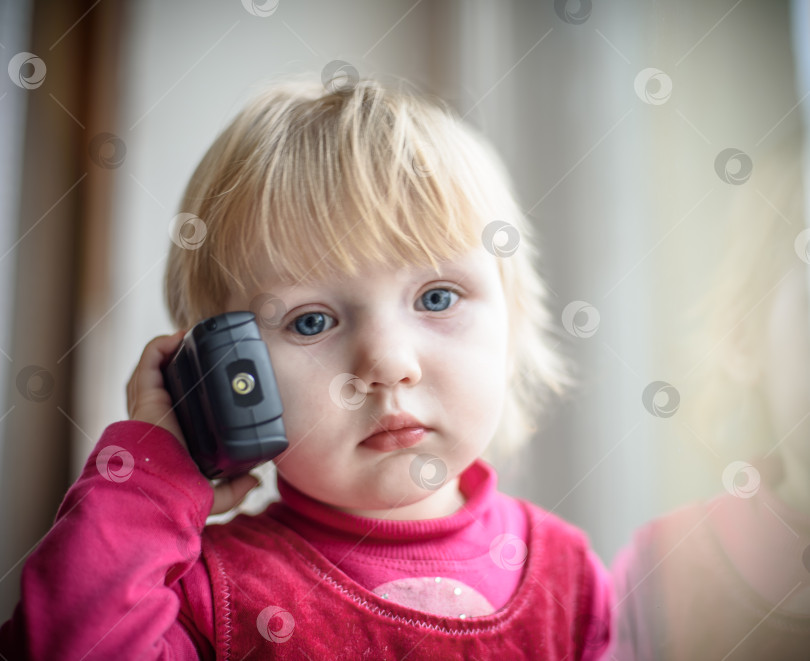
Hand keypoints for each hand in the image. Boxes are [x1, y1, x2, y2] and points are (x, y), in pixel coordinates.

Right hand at [126, 331, 258, 514]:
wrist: (160, 486)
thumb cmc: (177, 493)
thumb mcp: (215, 496)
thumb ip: (235, 489)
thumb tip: (256, 480)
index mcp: (174, 437)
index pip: (182, 407)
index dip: (197, 390)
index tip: (221, 378)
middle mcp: (160, 417)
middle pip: (168, 382)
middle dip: (186, 363)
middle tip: (209, 352)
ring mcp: (150, 403)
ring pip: (156, 368)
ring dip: (174, 349)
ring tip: (195, 339)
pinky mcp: (145, 392)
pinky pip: (149, 360)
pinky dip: (161, 344)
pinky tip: (180, 337)